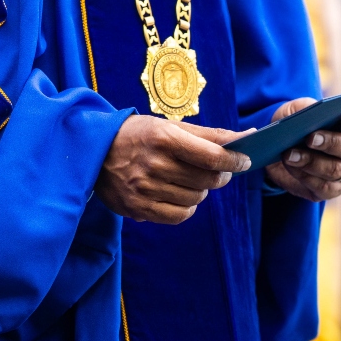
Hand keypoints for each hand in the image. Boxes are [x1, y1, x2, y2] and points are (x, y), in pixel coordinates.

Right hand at [95, 115, 251, 223]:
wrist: (94, 151)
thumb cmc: (138, 135)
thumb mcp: (168, 126)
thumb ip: (208, 134)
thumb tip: (246, 136)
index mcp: (164, 139)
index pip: (212, 156)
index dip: (233, 161)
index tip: (244, 161)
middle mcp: (154, 165)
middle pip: (207, 180)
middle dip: (220, 176)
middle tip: (217, 171)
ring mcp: (145, 189)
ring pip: (196, 199)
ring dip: (201, 191)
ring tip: (190, 180)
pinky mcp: (138, 208)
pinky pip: (179, 215)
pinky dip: (187, 207)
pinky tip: (180, 195)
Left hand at [265, 98, 340, 201]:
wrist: (278, 153)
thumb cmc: (294, 127)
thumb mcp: (293, 111)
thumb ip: (302, 108)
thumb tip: (308, 111)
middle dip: (331, 142)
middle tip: (310, 138)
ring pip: (336, 170)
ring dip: (311, 162)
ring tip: (290, 154)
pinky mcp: (332, 190)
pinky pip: (323, 187)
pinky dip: (305, 176)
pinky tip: (291, 166)